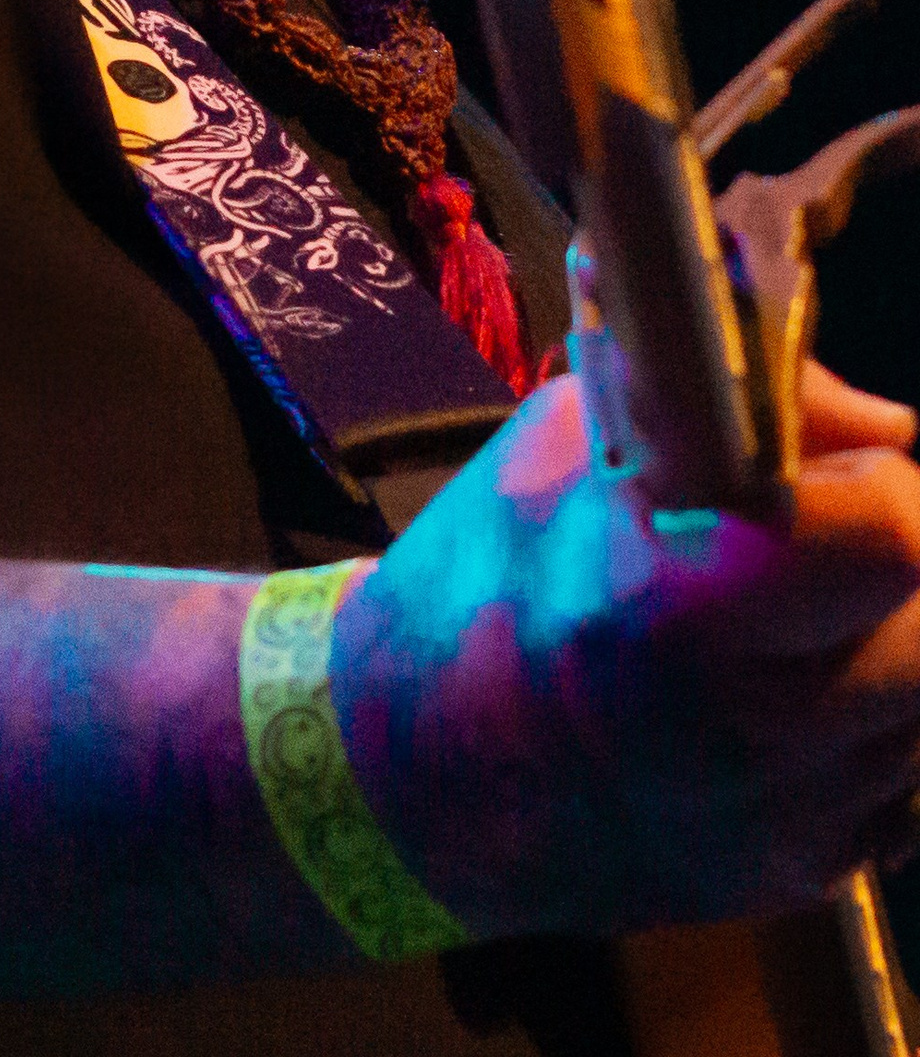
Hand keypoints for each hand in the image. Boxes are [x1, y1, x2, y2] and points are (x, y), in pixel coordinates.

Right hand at [328, 360, 919, 937]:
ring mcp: (784, 819)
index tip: (833, 470)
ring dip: (891, 644)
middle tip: (826, 542)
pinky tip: (786, 692)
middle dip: (898, 567)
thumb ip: (738, 415)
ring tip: (795, 615)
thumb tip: (888, 423)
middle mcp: (743, 730)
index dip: (880, 484)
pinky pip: (906, 780)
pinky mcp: (806, 875)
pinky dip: (871, 724)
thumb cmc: (483, 581)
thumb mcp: (572, 445)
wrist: (419, 769)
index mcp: (668, 607)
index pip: (893, 537)